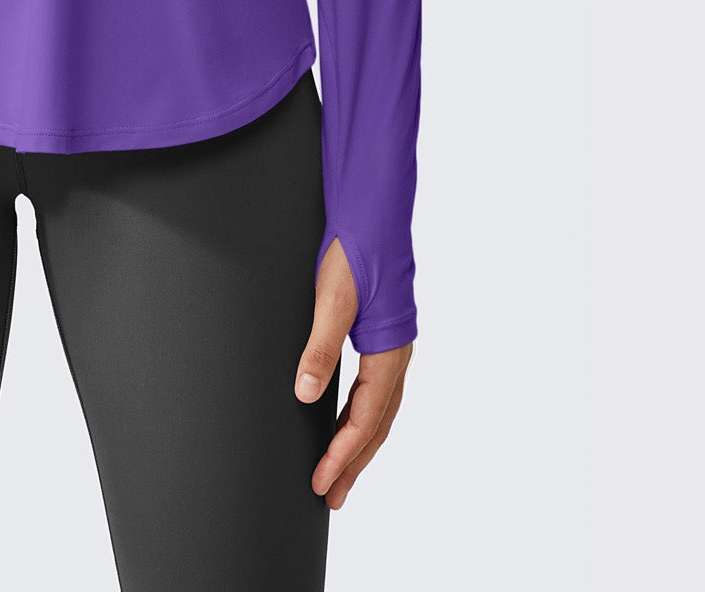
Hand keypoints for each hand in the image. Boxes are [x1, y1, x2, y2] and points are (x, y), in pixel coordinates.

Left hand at [292, 235, 412, 507]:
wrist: (374, 206)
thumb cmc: (356, 245)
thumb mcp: (332, 296)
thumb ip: (321, 347)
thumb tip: (307, 395)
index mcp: (388, 350)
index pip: (365, 419)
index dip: (342, 455)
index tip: (321, 483)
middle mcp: (397, 353)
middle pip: (378, 424)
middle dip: (354, 462)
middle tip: (331, 497)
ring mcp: (393, 343)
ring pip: (380, 409)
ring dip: (359, 443)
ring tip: (339, 473)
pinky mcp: (382, 330)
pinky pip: (377, 388)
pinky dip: (363, 413)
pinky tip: (347, 419)